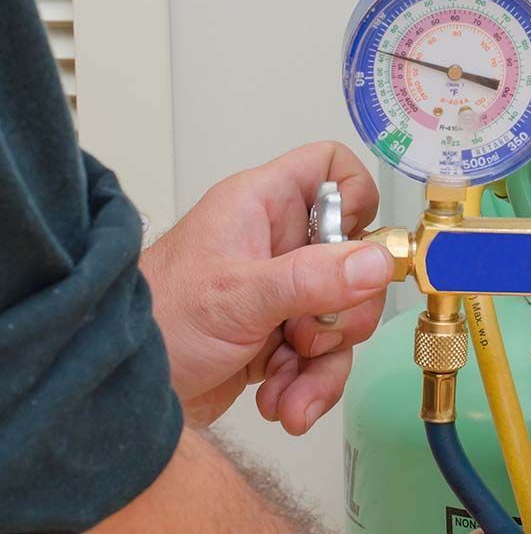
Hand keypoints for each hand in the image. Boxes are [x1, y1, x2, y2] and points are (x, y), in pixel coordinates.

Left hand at [140, 142, 391, 432]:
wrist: (115, 399)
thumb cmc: (153, 324)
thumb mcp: (239, 297)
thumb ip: (312, 279)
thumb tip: (376, 263)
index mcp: (262, 207)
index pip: (329, 168)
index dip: (355, 197)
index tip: (353, 244)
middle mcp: (275, 243)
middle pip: (353, 257)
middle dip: (344, 309)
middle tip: (310, 333)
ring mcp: (278, 292)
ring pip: (341, 314)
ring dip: (325, 361)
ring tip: (291, 388)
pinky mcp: (276, 337)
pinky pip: (322, 355)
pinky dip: (309, 384)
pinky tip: (282, 401)